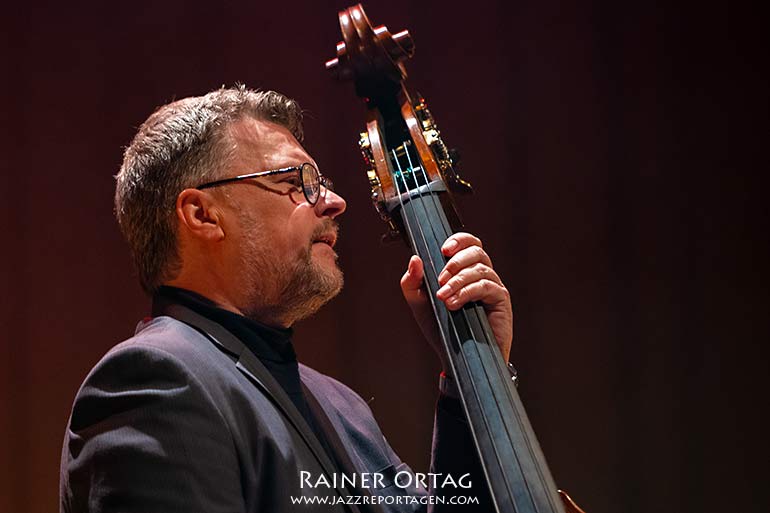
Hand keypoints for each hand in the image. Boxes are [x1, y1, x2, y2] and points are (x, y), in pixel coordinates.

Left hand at [400, 232, 512, 372]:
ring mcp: (493, 287)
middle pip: (477, 251)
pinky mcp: (500, 301)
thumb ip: (413, 282)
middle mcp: (481, 275)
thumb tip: (414, 259)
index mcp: (465, 271)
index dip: (459, 240)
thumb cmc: (442, 329)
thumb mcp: (420, 304)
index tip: (443, 249)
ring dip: (458, 280)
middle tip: (440, 278)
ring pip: (481, 269)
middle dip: (456, 261)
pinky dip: (468, 292)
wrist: (456, 358)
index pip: (469, 244)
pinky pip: (487, 286)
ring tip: (443, 296)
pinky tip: (454, 304)